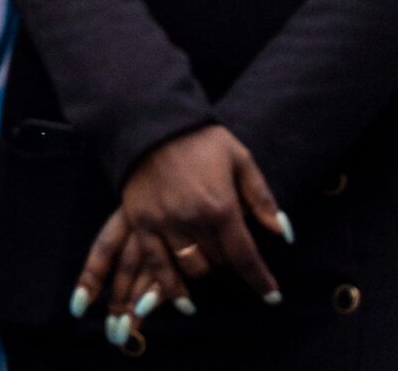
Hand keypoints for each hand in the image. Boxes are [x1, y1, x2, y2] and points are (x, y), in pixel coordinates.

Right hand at [72, 125, 287, 336]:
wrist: (150, 122)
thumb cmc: (200, 139)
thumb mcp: (240, 159)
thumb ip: (262, 199)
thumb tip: (283, 233)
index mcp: (220, 206)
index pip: (245, 256)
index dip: (261, 280)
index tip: (273, 297)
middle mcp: (192, 220)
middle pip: (219, 261)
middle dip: (228, 259)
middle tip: (228, 247)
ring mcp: (164, 222)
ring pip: (191, 266)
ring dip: (203, 268)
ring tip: (207, 259)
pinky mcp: (141, 222)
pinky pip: (157, 263)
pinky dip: (170, 286)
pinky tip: (183, 302)